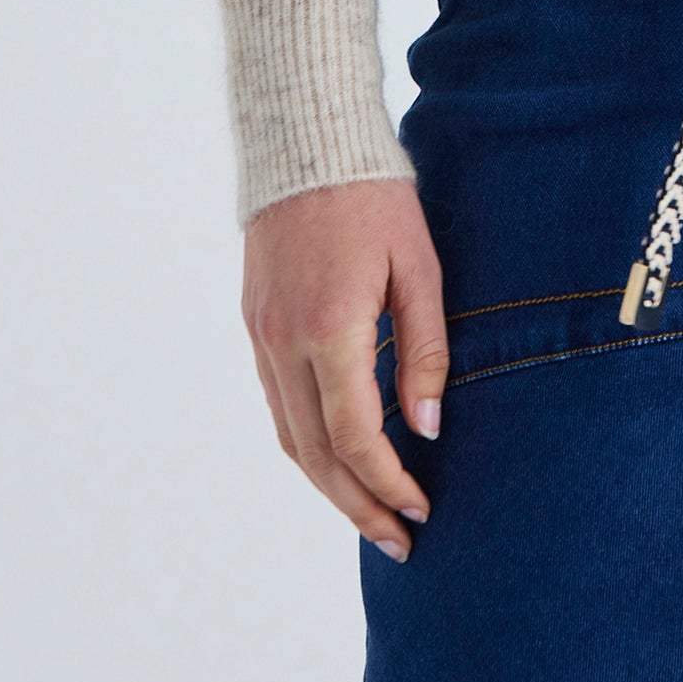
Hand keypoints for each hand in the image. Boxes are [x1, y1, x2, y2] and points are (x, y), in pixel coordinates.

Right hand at [242, 176, 449, 560]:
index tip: (423, 507)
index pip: (355, 437)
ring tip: (370, 514)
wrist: (307, 140)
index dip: (389, 482)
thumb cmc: (375, 196)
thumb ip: (424, 349)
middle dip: (358, 505)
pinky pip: (277, 405)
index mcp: (330, 328)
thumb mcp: (419, 266)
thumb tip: (427, 427)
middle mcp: (285, 342)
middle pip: (316, 455)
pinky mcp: (255, 325)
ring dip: (329, 485)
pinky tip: (338, 457)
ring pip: (290, 437)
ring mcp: (262, 336)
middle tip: (399, 541)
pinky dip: (306, 444)